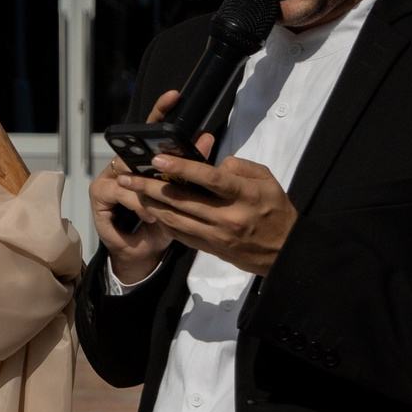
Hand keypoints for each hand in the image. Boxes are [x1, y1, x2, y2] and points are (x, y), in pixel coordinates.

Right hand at [91, 89, 196, 284]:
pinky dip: (138, 206)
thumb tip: (208, 139)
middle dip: (151, 145)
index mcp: (145, 160)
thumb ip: (192, 170)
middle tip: (169, 150)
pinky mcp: (99, 194)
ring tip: (166, 205)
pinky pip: (120, 193)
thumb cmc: (165, 223)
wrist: (142, 253)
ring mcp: (109, 176)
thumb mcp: (184, 196)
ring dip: (150, 189)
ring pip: (130, 172)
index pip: (153, 130)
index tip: (174, 96)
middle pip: (135, 145)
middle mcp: (124, 163)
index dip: (161, 112)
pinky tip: (151, 217)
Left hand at [125, 148, 297, 276]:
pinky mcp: (208, 247)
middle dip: (150, 187)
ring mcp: (216, 235)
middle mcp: (227, 217)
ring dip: (149, 204)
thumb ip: (240, 167)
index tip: (158, 160)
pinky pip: (179, 233)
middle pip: (182, 200)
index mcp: (245, 195)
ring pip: (174, 218)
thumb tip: (213, 162)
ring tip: (131, 190)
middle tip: (127, 176)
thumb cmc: (275, 210)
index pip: (209, 179)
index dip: (182, 168)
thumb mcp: (268, 181)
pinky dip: (162, 220)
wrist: (283, 252)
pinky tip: (149, 209)